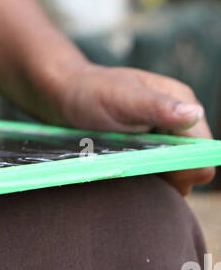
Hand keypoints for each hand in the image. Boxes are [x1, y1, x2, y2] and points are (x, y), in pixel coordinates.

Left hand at [50, 62, 214, 197]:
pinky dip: (149, 178)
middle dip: (169, 174)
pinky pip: (165, 176)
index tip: (152, 165)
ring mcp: (170, 137)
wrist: (67, 95)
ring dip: (157, 178)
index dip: (182, 166)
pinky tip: (128, 169)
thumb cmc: (91, 91)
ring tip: (128, 164)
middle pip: (194, 168)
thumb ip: (156, 105)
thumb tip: (194, 113)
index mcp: (181, 101)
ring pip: (181, 176)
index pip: (202, 151)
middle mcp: (181, 120)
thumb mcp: (121, 97)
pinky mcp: (157, 151)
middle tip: (134, 163)